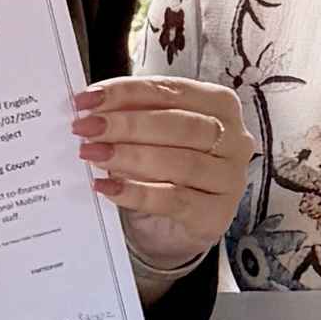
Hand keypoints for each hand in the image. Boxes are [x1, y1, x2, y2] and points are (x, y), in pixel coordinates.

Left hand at [79, 74, 251, 277]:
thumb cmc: (161, 171)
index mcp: (219, 106)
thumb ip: (129, 117)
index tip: (87, 98)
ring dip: (129, 157)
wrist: (170, 229)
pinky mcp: (216, 214)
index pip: (170, 91)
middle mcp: (234, 139)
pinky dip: (136, 193)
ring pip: (180, 162)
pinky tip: (106, 188)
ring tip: (92, 154)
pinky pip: (174, 200)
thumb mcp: (148, 137)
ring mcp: (230, 179)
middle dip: (127, 124)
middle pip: (179, 125)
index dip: (126, 92)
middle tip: (86, 127)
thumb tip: (90, 107)